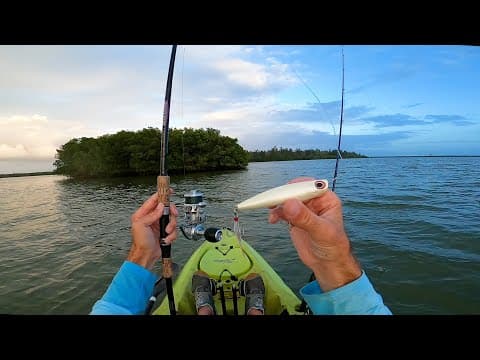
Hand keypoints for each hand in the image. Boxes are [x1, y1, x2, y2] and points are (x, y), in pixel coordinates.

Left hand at [127, 192, 177, 270]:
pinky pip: (173, 229)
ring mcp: (159, 224)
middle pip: (166, 209)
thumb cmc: (140, 243)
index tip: (169, 191)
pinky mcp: (164, 232)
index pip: (154, 200)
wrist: (146, 256)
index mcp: (143, 214)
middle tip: (173, 215)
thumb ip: (151, 214)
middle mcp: (152, 218)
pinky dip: (171, 235)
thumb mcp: (141, 225)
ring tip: (167, 232)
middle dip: (171, 213)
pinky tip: (166, 238)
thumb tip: (161, 207)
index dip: (162, 195)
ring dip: (171, 226)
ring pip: (171, 219)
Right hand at [268, 177, 360, 291]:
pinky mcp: (294, 219)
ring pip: (286, 200)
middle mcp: (314, 201)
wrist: (328, 264)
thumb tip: (289, 203)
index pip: (309, 185)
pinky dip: (275, 213)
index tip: (284, 194)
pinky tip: (272, 220)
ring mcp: (303, 210)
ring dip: (277, 204)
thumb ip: (305, 218)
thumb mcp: (321, 231)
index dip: (296, 187)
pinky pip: (282, 211)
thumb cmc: (333, 247)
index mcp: (326, 199)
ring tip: (272, 214)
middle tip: (272, 202)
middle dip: (283, 195)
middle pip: (295, 191)